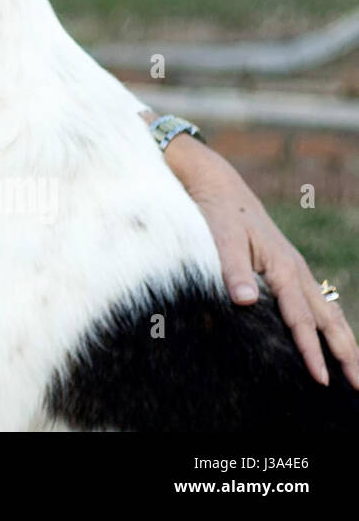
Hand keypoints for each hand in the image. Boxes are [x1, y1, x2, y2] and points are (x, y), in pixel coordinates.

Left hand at [156, 127, 358, 389]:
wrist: (218, 185)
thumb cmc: (218, 212)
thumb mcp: (221, 237)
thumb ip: (232, 269)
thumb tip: (245, 302)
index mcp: (283, 267)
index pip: (301, 319)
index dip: (311, 351)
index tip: (322, 379)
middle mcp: (295, 270)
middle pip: (328, 320)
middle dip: (346, 354)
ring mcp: (293, 269)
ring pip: (327, 311)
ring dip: (342, 341)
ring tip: (353, 369)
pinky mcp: (284, 268)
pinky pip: (313, 302)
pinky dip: (326, 324)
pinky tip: (325, 338)